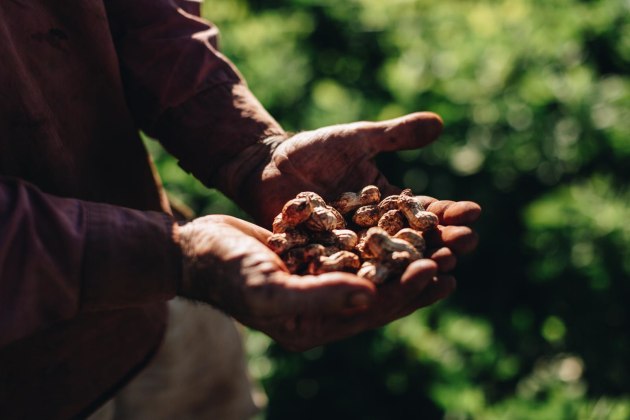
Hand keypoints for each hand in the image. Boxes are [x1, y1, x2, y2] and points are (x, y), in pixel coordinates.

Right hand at [174, 215, 456, 350]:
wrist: (198, 247)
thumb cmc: (227, 271)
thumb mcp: (268, 287)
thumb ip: (315, 297)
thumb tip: (367, 299)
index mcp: (314, 327)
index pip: (371, 313)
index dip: (405, 293)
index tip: (436, 270)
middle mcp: (322, 310)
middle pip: (382, 294)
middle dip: (416, 276)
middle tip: (453, 257)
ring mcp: (321, 283)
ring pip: (374, 272)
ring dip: (406, 257)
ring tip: (441, 243)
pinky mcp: (317, 258)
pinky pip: (357, 250)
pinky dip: (380, 238)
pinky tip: (402, 223)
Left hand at [220, 112, 479, 263]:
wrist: (267, 163)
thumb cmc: (314, 149)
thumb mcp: (358, 139)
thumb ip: (396, 135)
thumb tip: (440, 123)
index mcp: (388, 205)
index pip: (426, 212)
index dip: (450, 213)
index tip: (473, 213)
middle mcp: (374, 232)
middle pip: (413, 242)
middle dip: (440, 244)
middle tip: (464, 246)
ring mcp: (349, 248)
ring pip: (385, 261)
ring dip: (410, 265)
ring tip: (435, 267)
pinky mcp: (322, 259)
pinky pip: (345, 269)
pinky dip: (363, 274)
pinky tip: (381, 282)